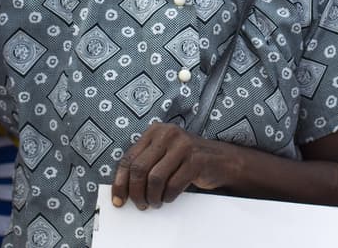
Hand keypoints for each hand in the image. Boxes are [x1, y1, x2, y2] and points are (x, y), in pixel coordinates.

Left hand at [110, 123, 230, 209]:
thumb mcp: (163, 155)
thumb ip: (144, 164)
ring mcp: (182, 145)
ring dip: (152, 197)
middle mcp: (167, 134)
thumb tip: (122, 190)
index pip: (129, 158)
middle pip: (139, 169)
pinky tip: (169, 198)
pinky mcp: (195, 160)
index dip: (120, 182)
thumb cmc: (185, 161)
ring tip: (155, 203)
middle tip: (140, 205)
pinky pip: (173, 185)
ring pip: (155, 178)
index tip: (118, 201)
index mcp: (155, 131)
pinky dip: (168, 197)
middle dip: (136, 192)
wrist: (219, 160)